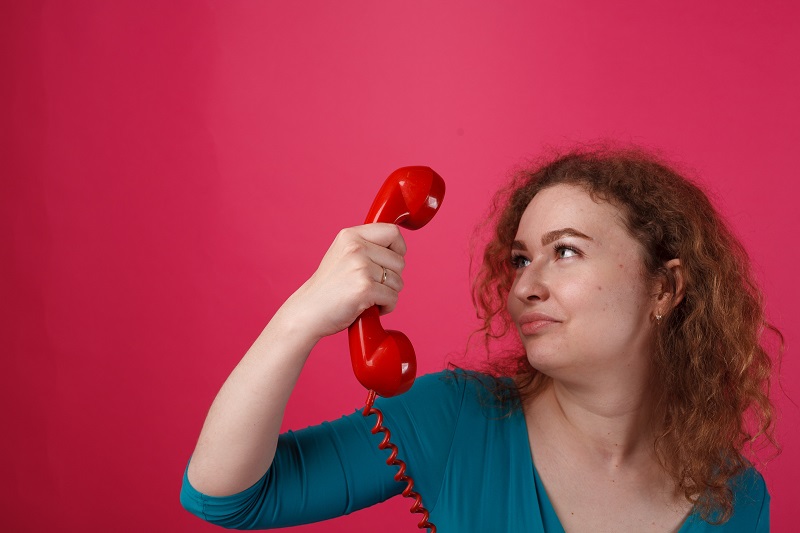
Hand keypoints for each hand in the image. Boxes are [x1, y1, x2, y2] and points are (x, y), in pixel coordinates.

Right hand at [280, 223, 406, 342]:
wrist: (308, 311)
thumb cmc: (328, 287)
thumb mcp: (343, 255)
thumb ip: (366, 246)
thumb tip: (398, 249)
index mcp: (351, 236)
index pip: (392, 232)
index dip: (398, 249)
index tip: (390, 263)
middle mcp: (356, 247)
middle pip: (399, 261)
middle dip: (392, 278)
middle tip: (373, 286)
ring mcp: (360, 267)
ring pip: (398, 281)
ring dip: (389, 294)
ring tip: (368, 297)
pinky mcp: (364, 289)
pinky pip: (393, 298)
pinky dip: (386, 307)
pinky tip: (368, 307)